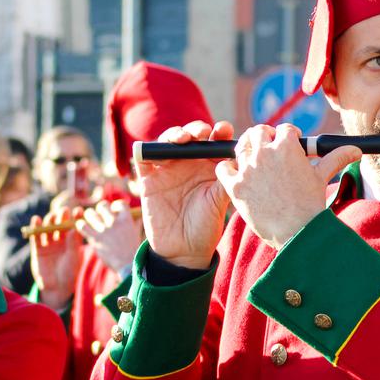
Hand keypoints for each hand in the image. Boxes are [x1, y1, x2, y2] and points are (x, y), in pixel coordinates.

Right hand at [30, 208, 80, 307]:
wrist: (58, 287)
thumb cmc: (70, 272)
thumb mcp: (74, 257)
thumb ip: (73, 244)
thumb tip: (73, 229)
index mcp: (72, 242)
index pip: (73, 227)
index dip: (76, 218)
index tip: (79, 210)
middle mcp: (60, 241)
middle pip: (60, 225)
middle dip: (61, 217)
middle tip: (64, 210)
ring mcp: (48, 244)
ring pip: (48, 229)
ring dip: (49, 221)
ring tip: (52, 215)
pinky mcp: (37, 249)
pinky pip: (36, 237)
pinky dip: (35, 228)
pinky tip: (36, 219)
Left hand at [75, 200, 141, 275]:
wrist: (129, 266)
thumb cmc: (135, 251)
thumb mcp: (136, 234)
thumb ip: (133, 223)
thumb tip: (135, 216)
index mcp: (127, 220)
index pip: (119, 204)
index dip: (115, 206)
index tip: (114, 212)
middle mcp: (115, 222)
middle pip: (102, 206)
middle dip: (100, 210)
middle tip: (100, 217)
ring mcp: (104, 230)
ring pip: (90, 213)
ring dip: (89, 216)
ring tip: (91, 222)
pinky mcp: (95, 239)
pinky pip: (82, 226)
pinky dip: (81, 225)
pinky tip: (84, 229)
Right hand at [137, 121, 234, 269]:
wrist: (183, 250)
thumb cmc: (206, 226)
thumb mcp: (219, 203)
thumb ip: (226, 182)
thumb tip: (237, 159)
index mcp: (211, 167)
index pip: (215, 142)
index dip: (220, 132)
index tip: (224, 129)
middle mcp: (190, 164)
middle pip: (191, 137)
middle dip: (196, 129)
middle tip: (202, 132)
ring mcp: (169, 170)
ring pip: (167, 142)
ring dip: (173, 135)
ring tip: (182, 139)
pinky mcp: (149, 180)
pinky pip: (142, 160)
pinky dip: (143, 151)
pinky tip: (151, 149)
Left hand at [214, 124, 360, 249]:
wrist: (297, 232)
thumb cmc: (312, 205)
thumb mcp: (323, 177)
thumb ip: (336, 158)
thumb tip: (356, 150)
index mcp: (287, 147)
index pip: (284, 130)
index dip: (287, 136)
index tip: (288, 144)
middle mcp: (265, 153)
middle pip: (257, 131)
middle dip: (263, 137)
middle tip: (267, 149)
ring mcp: (248, 169)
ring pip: (240, 147)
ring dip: (246, 151)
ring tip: (253, 164)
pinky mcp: (235, 185)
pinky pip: (223, 168)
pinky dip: (228, 170)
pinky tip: (237, 177)